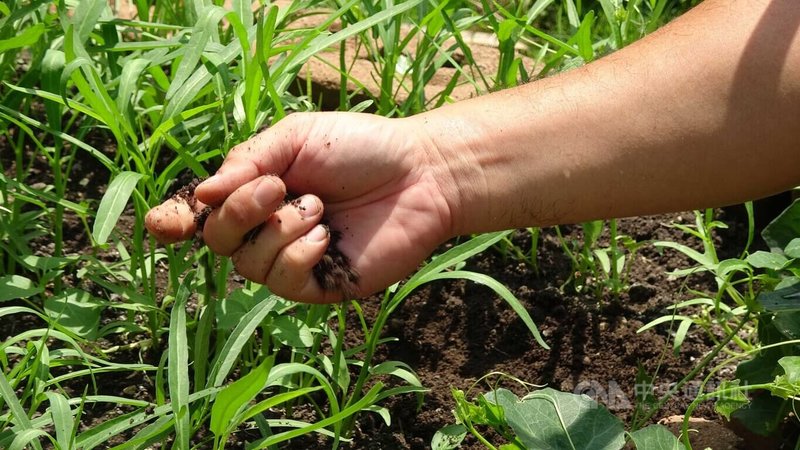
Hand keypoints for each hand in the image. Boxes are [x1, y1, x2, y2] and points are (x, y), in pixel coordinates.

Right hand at [145, 112, 456, 302]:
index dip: (177, 222)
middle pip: (219, 240)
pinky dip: (297, 254)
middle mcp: (268, 228)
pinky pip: (284, 281)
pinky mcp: (321, 284)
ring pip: (248, 264)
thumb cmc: (359, 147)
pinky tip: (325, 235)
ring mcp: (294, 259)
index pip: (204, 215)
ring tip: (318, 206)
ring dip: (278, 229)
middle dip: (239, 212)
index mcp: (257, 191)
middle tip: (277, 186)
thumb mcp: (295, 138)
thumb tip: (202, 195)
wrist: (419, 172)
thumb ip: (246, 162)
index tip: (164, 223)